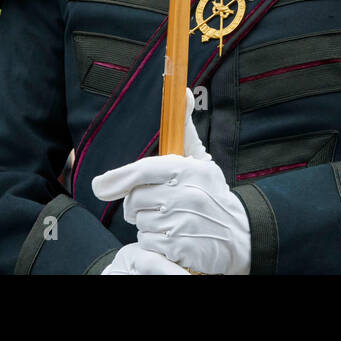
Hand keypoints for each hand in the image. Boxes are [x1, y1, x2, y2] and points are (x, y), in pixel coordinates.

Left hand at [92, 88, 250, 274]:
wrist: (240, 234)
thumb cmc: (213, 193)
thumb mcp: (202, 159)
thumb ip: (186, 128)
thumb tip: (184, 91)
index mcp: (188, 170)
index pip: (144, 170)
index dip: (119, 178)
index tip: (99, 186)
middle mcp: (185, 195)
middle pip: (135, 200)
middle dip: (138, 204)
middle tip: (156, 204)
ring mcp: (182, 223)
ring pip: (140, 222)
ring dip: (148, 224)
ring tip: (170, 221)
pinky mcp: (180, 249)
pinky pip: (148, 243)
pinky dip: (154, 243)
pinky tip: (172, 238)